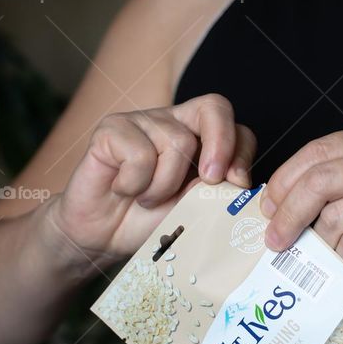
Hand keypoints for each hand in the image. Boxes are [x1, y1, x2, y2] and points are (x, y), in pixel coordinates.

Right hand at [46, 93, 256, 265]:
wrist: (100, 236)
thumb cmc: (148, 220)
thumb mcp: (192, 210)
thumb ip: (214, 193)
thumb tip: (237, 182)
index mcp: (199, 137)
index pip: (235, 126)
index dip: (241, 151)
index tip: (238, 184)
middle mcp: (172, 121)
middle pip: (213, 107)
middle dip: (220, 144)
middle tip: (211, 179)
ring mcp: (141, 120)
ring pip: (175, 142)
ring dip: (163, 186)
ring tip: (145, 198)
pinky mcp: (111, 129)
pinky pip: (139, 155)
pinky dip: (134, 184)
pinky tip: (122, 189)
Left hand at [259, 124, 342, 294]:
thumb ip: (330, 181)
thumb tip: (273, 202)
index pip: (317, 152)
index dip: (284, 181)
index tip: (268, 207)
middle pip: (320, 182)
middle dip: (289, 214)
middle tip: (275, 239)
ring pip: (335, 218)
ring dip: (321, 243)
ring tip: (324, 253)